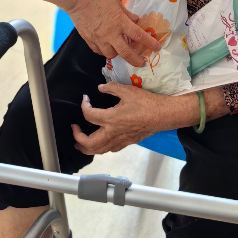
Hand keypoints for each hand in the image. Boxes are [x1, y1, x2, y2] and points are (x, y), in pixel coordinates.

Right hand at [65, 0, 160, 67]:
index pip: (138, 35)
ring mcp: (98, 38)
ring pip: (111, 54)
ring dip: (117, 53)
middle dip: (135, 60)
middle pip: (126, 53)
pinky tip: (106, 46)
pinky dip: (104, 50)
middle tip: (141, 62)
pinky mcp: (89, 40)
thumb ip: (127, 15)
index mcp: (120, 22)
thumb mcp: (117, 3)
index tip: (156, 47)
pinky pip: (98, 51)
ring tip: (120, 49)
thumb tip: (136, 21)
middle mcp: (110, 33)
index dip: (149, 43)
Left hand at [72, 83, 199, 154]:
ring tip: (80, 142)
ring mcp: (119, 140)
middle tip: (74, 128)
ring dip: (86, 147)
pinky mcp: (126, 143)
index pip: (89, 115)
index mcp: (111, 119)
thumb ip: (111, 88)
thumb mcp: (127, 90)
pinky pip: (109, 150)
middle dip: (78, 137)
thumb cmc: (146, 102)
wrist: (162, 115)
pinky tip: (100, 141)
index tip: (85, 99)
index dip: (84, 106)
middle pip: (89, 143)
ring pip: (98, 150)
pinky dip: (100, 148)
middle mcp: (112, 133)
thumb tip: (100, 87)